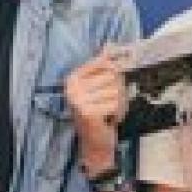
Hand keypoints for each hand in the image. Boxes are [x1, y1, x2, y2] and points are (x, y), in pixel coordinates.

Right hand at [65, 51, 127, 173]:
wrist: (95, 146)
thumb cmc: (99, 115)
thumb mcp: (99, 88)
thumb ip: (103, 66)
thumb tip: (110, 44)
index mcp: (73, 78)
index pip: (105, 63)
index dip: (116, 74)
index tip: (112, 88)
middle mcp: (72, 87)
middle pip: (113, 76)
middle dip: (118, 92)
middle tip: (109, 105)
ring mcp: (78, 100)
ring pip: (116, 90)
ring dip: (119, 104)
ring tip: (109, 113)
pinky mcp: (87, 112)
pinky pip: (115, 104)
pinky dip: (118, 113)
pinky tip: (109, 120)